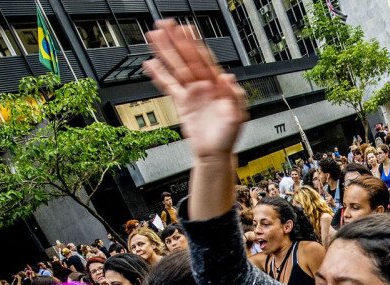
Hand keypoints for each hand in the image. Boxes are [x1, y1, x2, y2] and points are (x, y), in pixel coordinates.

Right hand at [144, 21, 247, 158]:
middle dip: (175, 41)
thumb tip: (227, 76)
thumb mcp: (238, 116)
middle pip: (187, 59)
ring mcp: (192, 93)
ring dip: (165, 52)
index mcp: (217, 86)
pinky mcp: (182, 103)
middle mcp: (204, 86)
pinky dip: (159, 75)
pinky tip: (151, 64)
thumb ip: (235, 95)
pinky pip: (168, 85)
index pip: (204, 60)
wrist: (215, 154)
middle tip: (164, 25)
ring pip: (176, 67)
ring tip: (154, 37)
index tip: (186, 30)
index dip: (194, 45)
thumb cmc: (228, 137)